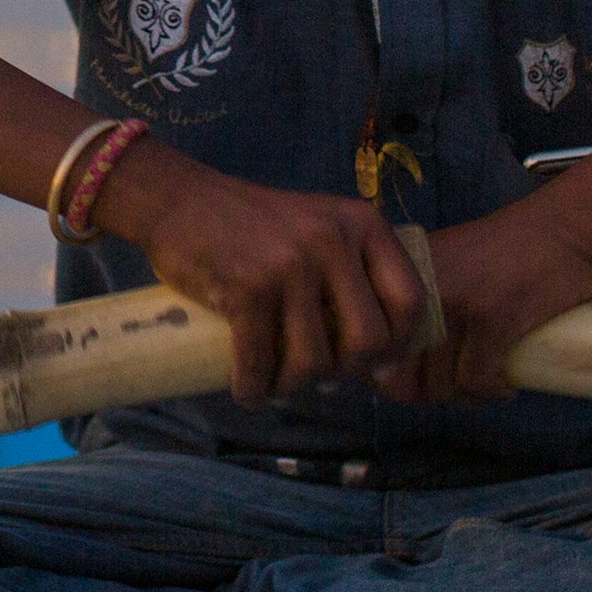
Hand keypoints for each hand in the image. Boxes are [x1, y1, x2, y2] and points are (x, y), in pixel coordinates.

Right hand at [92, 143, 425, 399]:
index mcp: (362, 225)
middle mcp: (333, 242)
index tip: (375, 362)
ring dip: (293, 387)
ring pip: (313, 361)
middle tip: (320, 375)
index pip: (410, 301)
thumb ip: (352, 270)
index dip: (399, 344)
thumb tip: (377, 356)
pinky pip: (261, 363)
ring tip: (278, 382)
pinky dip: (253, 388)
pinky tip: (248, 390)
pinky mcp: (247, 289)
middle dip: (345, 371)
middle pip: (367, 342)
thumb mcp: (320, 226)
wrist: (180, 200)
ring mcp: (290, 265)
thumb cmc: (254, 225)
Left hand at [376, 195, 591, 404]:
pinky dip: (493, 392)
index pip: (378, 349)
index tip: (420, 382)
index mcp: (401, 274)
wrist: (567, 230)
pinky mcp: (492, 319)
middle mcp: (418, 288)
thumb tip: (387, 368)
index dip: (394, 378)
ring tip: (484, 383)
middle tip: (459, 388)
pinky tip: (506, 384)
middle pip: (405, 375)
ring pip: (442, 384)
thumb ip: (418, 303)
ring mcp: (454, 303)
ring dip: (465, 396)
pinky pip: (478, 381)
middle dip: (431, 394)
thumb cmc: (509, 250)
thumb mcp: (447, 263)